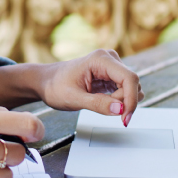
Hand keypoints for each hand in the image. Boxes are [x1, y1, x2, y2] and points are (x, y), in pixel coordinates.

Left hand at [0, 49, 142, 125]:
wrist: (46, 82)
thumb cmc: (55, 86)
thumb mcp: (73, 98)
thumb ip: (97, 104)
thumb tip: (120, 109)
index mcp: (100, 59)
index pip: (130, 78)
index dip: (131, 100)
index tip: (125, 119)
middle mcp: (109, 59)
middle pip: (132, 83)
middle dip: (124, 102)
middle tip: (103, 110)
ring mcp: (111, 66)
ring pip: (131, 87)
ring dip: (121, 101)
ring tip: (98, 103)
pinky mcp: (111, 75)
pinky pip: (125, 89)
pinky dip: (118, 100)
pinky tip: (103, 102)